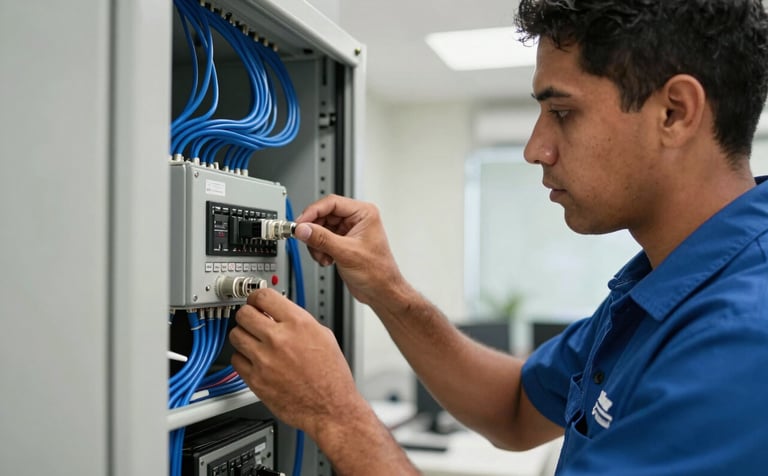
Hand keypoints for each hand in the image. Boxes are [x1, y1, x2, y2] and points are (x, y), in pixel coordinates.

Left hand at [229, 288, 359, 435]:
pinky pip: (236, 359)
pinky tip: (253, 359)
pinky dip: (242, 357)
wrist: (331, 407)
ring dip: (242, 334)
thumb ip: (298, 320)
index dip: (256, 297)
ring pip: (235, 335)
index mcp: (298, 324)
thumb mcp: (323, 336)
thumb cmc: (331, 376)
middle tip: (252, 319)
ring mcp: (265, 360)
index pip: (263, 296)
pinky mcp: (256, 380)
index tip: (255, 301)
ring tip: (253, 340)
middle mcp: (279, 339)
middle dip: (247, 314)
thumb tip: (280, 312)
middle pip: (244, 313)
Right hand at [293, 194, 405, 305]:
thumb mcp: (346, 253)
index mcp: (363, 213)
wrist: (380, 291)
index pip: (331, 203)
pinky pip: (322, 239)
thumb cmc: (377, 272)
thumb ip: (321, 239)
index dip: (313, 212)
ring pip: (320, 228)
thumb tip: (303, 229)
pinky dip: (319, 250)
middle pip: (323, 215)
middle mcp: (356, 219)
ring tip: (323, 256)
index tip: (300, 223)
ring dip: (316, 244)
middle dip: (314, 232)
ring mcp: (348, 230)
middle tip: (307, 241)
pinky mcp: (342, 242)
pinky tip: (327, 260)